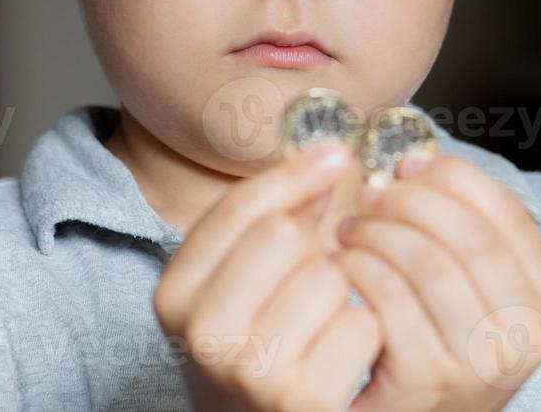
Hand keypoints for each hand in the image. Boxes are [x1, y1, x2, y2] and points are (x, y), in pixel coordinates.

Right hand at [153, 141, 382, 411]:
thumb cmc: (251, 348)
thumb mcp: (231, 284)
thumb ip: (269, 219)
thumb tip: (329, 157)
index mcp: (174, 295)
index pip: (238, 209)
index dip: (294, 173)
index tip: (335, 154)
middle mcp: (204, 334)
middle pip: (285, 235)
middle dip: (313, 248)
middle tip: (308, 278)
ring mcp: (252, 372)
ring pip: (330, 277)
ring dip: (342, 292)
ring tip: (321, 321)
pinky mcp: (305, 402)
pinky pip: (363, 324)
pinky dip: (366, 333)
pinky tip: (342, 353)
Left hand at [334, 152, 540, 411]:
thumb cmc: (430, 341)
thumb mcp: (465, 285)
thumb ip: (455, 225)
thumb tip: (415, 160)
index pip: (506, 213)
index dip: (452, 177)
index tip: (407, 165)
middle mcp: (524, 333)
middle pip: (468, 234)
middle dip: (409, 202)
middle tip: (369, 197)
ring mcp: (481, 362)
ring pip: (429, 263)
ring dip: (378, 233)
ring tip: (350, 232)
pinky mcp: (432, 381)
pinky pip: (391, 301)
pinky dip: (359, 270)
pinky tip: (342, 268)